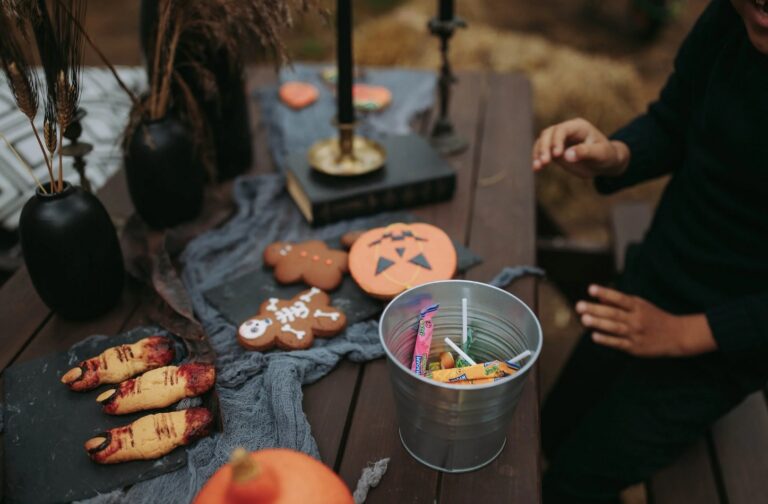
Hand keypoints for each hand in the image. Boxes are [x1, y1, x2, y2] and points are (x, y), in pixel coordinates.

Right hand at [532, 118, 629, 177]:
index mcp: (578, 126)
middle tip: (545, 162)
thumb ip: (585, 152)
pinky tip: (536, 168)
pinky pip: (542, 152)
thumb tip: (567, 155)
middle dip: (544, 147)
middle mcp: (566, 130)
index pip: (562, 130)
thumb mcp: (600, 154)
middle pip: (548, 134)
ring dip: (538, 154)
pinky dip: (537, 159)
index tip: (556, 155)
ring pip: (542, 141)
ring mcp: (558, 140)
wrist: (605, 163)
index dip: (556, 140)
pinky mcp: (554, 150)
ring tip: (537, 167)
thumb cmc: (606, 156)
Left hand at [576, 284, 717, 356]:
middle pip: (614, 313)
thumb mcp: (640, 305)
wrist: (676, 335)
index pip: (620, 298)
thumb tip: (599, 298)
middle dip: (595, 309)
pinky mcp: (635, 347)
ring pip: (615, 328)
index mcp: (638, 306)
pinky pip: (618, 343)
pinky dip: (606, 340)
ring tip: (584, 319)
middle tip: (579, 305)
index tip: (590, 289)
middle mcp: (637, 319)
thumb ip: (619, 303)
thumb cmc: (653, 317)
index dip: (605, 293)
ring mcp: (636, 334)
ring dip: (599, 324)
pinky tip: (594, 336)